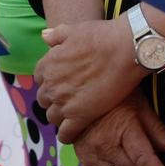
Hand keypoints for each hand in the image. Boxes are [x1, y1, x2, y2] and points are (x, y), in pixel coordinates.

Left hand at [34, 18, 142, 143]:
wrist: (125, 49)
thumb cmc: (101, 37)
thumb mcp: (74, 30)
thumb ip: (56, 35)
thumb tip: (44, 36)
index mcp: (47, 64)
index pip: (40, 80)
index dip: (51, 82)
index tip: (62, 84)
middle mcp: (51, 85)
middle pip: (44, 100)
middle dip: (54, 100)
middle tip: (69, 101)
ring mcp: (64, 102)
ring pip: (53, 118)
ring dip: (60, 117)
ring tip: (73, 116)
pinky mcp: (80, 117)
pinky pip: (66, 134)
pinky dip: (68, 135)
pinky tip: (76, 133)